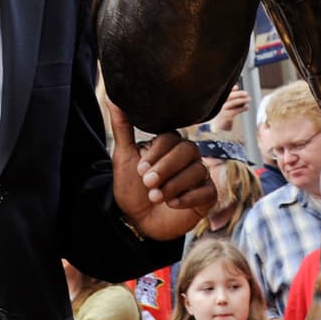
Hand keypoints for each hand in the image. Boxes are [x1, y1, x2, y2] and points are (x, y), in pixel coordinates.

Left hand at [109, 101, 216, 240]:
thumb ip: (122, 127)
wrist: (138, 222)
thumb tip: (113, 97)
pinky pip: (207, 191)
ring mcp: (200, 175)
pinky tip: (172, 204)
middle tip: (148, 183)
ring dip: (174, 185)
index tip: (141, 169)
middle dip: (167, 168)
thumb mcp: (123, 157)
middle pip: (189, 150)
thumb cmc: (131, 188)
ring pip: (198, 170)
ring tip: (156, 197)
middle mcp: (188, 157)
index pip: (172, 137)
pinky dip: (188, 197)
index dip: (157, 153)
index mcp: (169, 145)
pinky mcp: (207, 195)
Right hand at [209, 86, 250, 131]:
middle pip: (229, 96)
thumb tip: (236, 87)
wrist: (218, 125)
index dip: (231, 89)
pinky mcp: (226, 116)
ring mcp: (222, 110)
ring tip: (248, 99)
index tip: (237, 87)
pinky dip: (241, 109)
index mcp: (220, 99)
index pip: (225, 92)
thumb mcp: (227, 103)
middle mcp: (220, 103)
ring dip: (241, 100)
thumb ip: (232, 95)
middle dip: (239, 94)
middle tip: (246, 93)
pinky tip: (246, 107)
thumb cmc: (223, 112)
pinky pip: (234, 111)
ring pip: (232, 103)